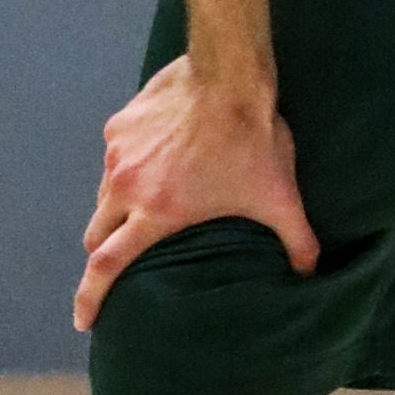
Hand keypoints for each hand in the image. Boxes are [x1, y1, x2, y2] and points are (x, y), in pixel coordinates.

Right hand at [74, 56, 321, 332]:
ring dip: (118, 206)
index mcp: (156, 214)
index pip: (106, 266)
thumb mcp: (279, 198)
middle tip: (120, 259)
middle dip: (103, 252)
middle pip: (97, 234)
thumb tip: (312, 274)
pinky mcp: (119, 125)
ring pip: (105, 193)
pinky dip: (128, 166)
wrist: (229, 74)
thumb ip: (297, 242)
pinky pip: (115, 156)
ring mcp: (117, 153)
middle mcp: (125, 186)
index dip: (89, 297)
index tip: (83, 321)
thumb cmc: (254, 140)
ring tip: (147, 205)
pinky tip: (156, 160)